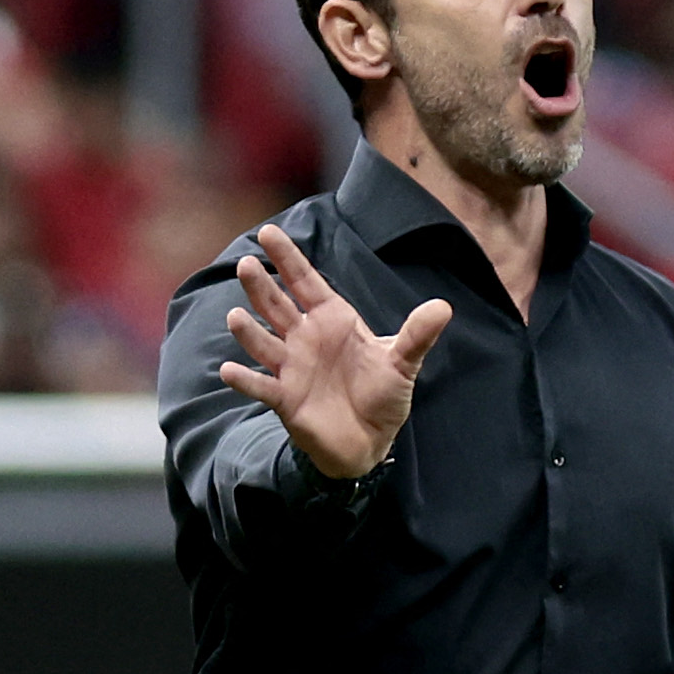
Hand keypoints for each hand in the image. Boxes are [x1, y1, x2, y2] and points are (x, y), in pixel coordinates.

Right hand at [219, 224, 452, 478]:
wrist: (371, 441)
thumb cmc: (382, 395)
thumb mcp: (403, 363)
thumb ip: (417, 335)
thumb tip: (443, 307)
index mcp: (333, 320)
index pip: (306, 282)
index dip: (288, 259)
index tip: (268, 233)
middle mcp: (306, 339)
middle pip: (278, 306)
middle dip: (262, 286)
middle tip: (247, 263)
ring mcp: (292, 368)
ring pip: (264, 343)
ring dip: (249, 331)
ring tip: (236, 315)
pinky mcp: (286, 399)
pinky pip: (262, 386)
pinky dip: (245, 380)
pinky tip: (229, 370)